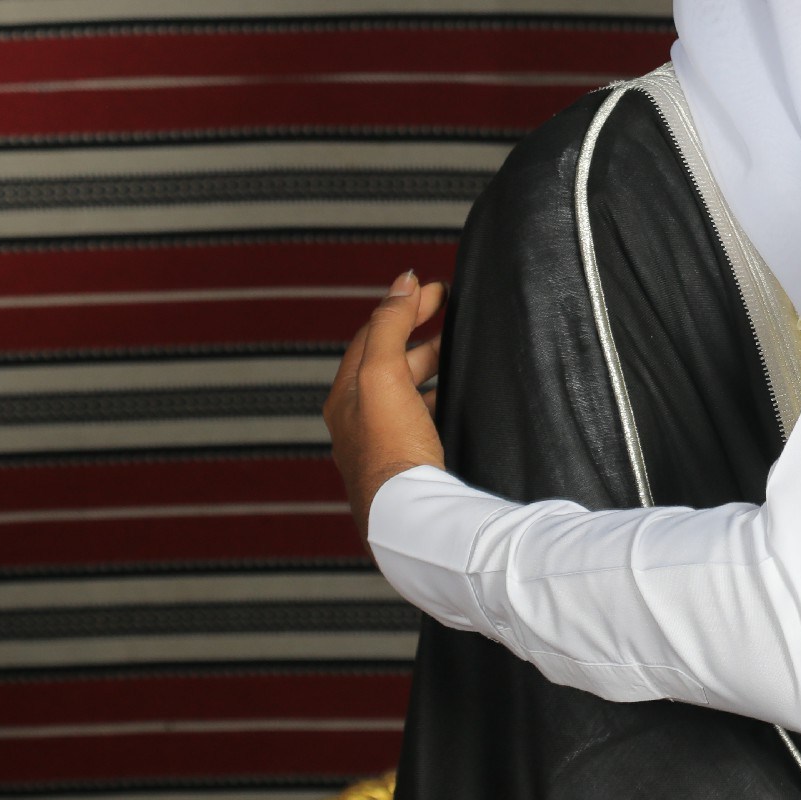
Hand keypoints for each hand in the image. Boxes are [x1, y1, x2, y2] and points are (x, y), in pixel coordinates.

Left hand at [325, 271, 448, 540]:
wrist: (408, 517)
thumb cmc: (391, 448)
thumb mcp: (384, 374)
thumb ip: (391, 325)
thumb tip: (403, 282)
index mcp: (344, 396)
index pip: (371, 335)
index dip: (402, 305)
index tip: (433, 287)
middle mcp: (356, 421)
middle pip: (386, 362)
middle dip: (416, 332)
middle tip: (448, 312)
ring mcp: (380, 445)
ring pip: (404, 391)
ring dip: (427, 366)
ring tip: (456, 354)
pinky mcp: (406, 466)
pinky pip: (419, 418)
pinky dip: (435, 399)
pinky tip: (455, 402)